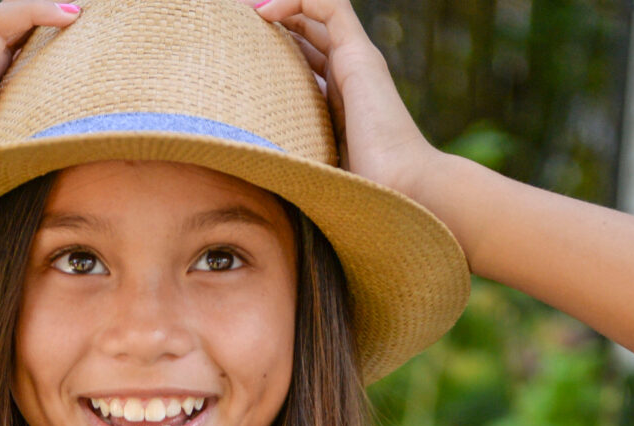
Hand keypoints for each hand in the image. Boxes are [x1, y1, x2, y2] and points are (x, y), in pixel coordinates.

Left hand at [250, 0, 437, 201]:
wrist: (400, 192)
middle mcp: (349, 75)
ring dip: (281, 1)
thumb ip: (289, 163)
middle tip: (233, 19)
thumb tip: (250, 176)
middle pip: (308, 32)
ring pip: (318, 11)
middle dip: (273, 21)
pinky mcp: (359, 56)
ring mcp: (356, 62)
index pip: (304, 60)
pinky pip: (328, 5)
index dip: (273, 48)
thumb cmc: (359, 198)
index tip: (235, 52)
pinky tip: (264, 12)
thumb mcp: (311, 174)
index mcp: (338, 102)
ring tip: (244, 7)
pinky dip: (297, 0)